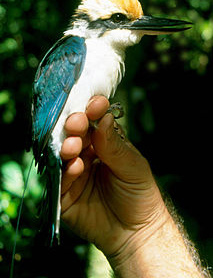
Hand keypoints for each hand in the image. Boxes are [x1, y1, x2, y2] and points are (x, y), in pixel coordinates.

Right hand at [60, 96, 166, 256]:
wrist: (137, 232)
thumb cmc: (139, 193)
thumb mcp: (132, 166)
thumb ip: (115, 146)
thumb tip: (105, 118)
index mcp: (102, 145)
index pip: (94, 124)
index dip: (93, 112)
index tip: (97, 104)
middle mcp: (85, 156)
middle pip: (75, 136)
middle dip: (74, 127)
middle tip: (77, 122)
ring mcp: (74, 175)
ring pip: (63, 156)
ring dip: (67, 147)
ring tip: (73, 145)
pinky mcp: (65, 195)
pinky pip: (61, 181)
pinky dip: (66, 172)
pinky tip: (75, 167)